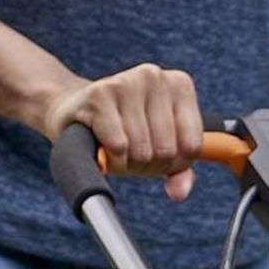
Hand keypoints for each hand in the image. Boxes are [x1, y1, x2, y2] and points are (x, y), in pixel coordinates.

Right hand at [39, 65, 203, 201]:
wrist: (75, 113)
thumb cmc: (126, 131)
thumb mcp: (160, 150)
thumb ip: (179, 172)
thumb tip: (179, 192)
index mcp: (179, 84)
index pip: (192, 147)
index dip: (174, 163)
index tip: (157, 151)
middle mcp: (154, 76)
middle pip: (167, 150)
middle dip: (148, 164)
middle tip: (132, 151)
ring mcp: (126, 81)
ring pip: (142, 150)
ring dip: (128, 162)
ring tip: (117, 147)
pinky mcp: (99, 94)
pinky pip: (119, 147)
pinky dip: (112, 158)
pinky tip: (103, 144)